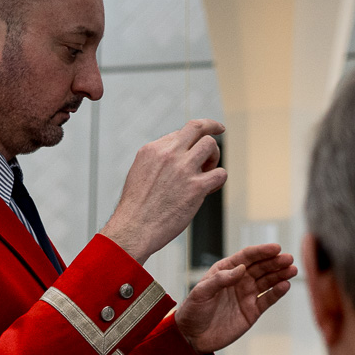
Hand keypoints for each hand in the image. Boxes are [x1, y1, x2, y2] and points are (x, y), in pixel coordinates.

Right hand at [99, 119, 225, 262]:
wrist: (134, 228)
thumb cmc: (137, 207)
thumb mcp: (139, 172)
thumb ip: (157, 161)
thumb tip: (175, 156)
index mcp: (152, 149)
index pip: (179, 133)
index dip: (190, 141)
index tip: (197, 143)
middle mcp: (168, 154)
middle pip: (197, 127)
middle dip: (212, 126)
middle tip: (220, 130)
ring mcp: (183, 169)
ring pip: (211, 145)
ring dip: (214, 156)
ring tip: (208, 170)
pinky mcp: (196, 187)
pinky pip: (220, 173)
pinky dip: (219, 179)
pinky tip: (211, 188)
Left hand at [175, 244, 296, 353]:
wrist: (192, 337)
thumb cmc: (193, 311)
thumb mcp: (201, 292)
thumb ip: (220, 279)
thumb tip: (241, 269)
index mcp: (225, 271)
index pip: (246, 258)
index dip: (261, 252)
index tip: (275, 248)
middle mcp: (238, 280)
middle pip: (261, 267)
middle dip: (275, 262)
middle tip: (288, 259)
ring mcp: (247, 295)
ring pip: (267, 281)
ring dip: (280, 275)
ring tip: (292, 270)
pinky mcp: (252, 311)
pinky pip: (268, 299)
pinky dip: (277, 292)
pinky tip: (285, 285)